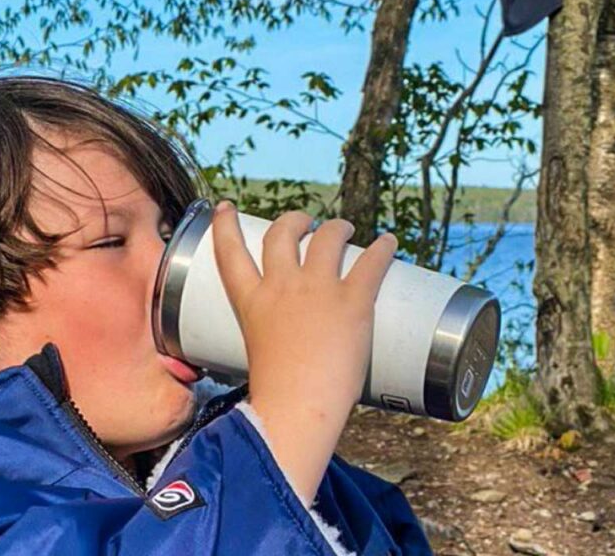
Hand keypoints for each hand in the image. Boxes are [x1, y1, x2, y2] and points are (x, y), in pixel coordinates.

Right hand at [210, 200, 396, 503]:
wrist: (297, 407)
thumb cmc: (278, 397)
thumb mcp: (260, 355)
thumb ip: (272, 342)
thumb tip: (290, 353)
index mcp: (253, 302)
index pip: (230, 252)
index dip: (224, 225)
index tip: (225, 207)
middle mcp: (282, 286)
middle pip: (282, 234)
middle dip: (292, 221)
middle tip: (304, 222)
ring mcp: (318, 290)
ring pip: (327, 237)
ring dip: (336, 227)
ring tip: (344, 229)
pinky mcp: (353, 301)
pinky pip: (372, 262)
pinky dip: (383, 249)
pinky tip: (389, 243)